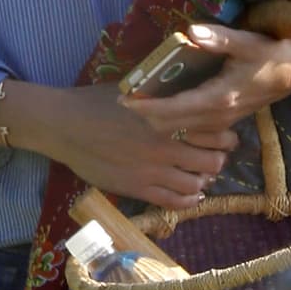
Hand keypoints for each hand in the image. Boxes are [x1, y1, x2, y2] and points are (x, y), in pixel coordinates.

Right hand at [17, 81, 238, 211]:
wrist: (65, 125)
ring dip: (203, 181)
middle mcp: (166, 145)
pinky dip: (189, 201)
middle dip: (218, 160)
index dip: (225, 136)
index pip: (215, 131)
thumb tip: (187, 87)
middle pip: (212, 161)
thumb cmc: (97, 101)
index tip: (224, 135)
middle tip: (214, 156)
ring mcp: (152, 170)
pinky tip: (191, 194)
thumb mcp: (137, 89)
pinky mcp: (138, 188)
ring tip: (201, 175)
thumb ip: (164, 95)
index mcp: (169, 117)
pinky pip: (174, 202)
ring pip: (196, 184)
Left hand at [119, 22, 290, 136]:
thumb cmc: (274, 55)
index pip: (173, 108)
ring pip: (180, 128)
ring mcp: (222, 121)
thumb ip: (219, 38)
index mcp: (219, 98)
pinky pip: (192, 127)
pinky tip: (162, 105)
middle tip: (123, 99)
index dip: (145, 106)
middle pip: (171, 124)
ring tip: (138, 101)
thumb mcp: (249, 42)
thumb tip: (190, 31)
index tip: (123, 99)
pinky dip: (172, 120)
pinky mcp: (225, 120)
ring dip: (158, 118)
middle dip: (145, 114)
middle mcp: (218, 115)